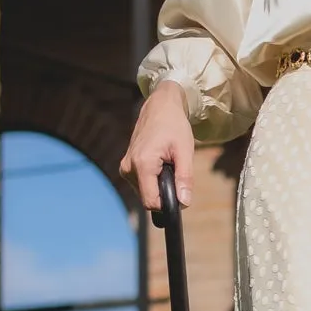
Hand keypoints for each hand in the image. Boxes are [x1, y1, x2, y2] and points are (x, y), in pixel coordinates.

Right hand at [119, 79, 194, 209]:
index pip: (152, 202)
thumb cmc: (174, 126)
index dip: (168, 204)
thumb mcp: (185, 151)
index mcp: (142, 164)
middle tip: (175, 169)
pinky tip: (160, 163)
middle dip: (165, 191)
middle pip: (149, 198)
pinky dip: (154, 179)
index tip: (180, 193)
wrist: (160, 107)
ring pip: (146, 192)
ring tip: (167, 163)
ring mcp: (125, 168)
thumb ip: (185, 178)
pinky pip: (142, 184)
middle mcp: (128, 168)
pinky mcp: (126, 167)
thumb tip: (184, 203)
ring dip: (160, 185)